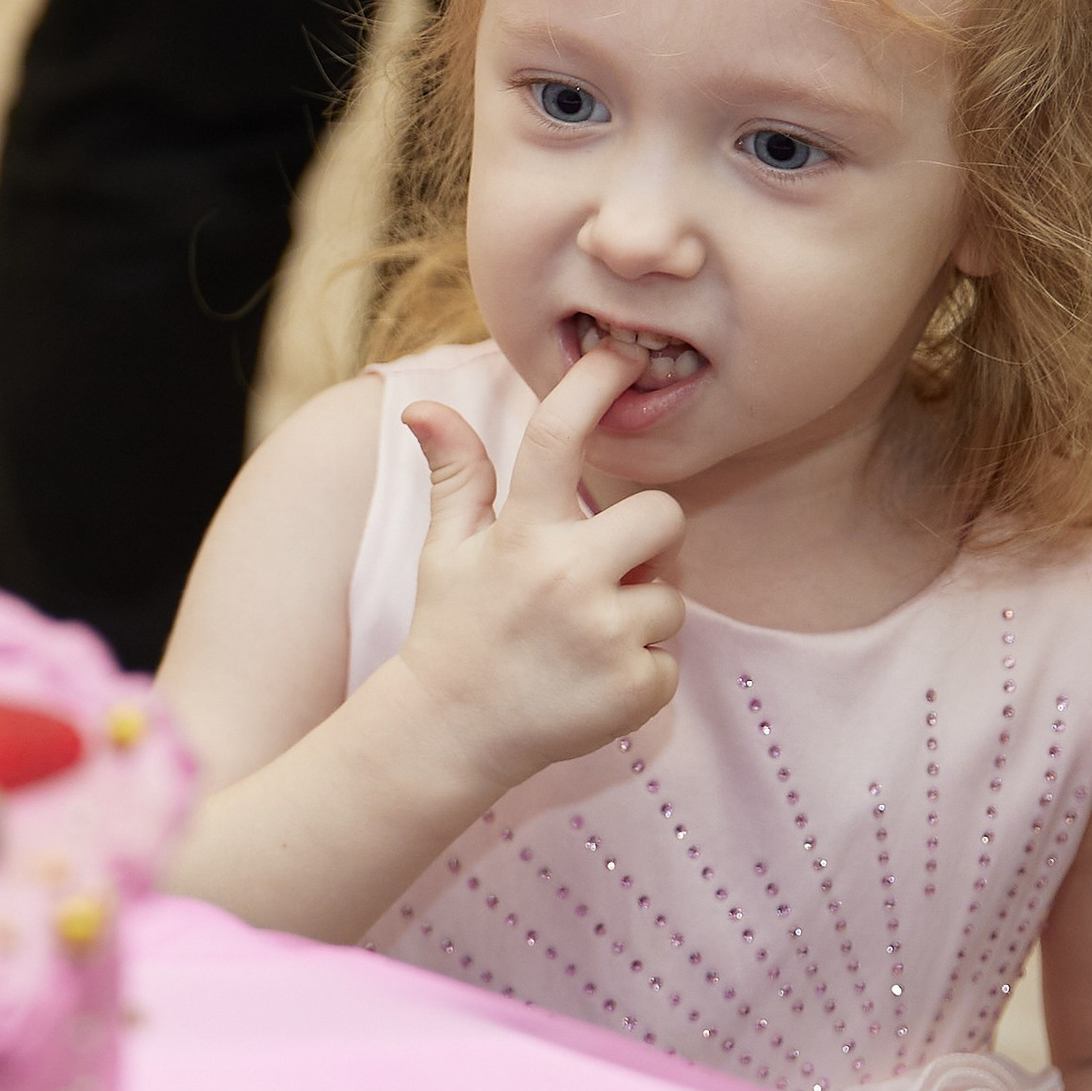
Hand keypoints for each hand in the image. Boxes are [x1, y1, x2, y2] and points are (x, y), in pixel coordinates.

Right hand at [393, 342, 687, 795]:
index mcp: (520, 533)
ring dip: (638, 614)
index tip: (622, 356)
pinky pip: (669, 659)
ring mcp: (603, 635)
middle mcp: (565, 576)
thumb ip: (456, 475)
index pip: (559, 435)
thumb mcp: (446, 549)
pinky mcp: (634, 687)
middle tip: (605, 571)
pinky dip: (639, 671)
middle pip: (663, 514)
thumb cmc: (453, 629)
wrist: (449, 734)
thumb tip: (422, 405)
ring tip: (582, 640)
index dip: (594, 382)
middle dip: (646, 540)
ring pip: (670, 596)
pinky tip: (590, 680)